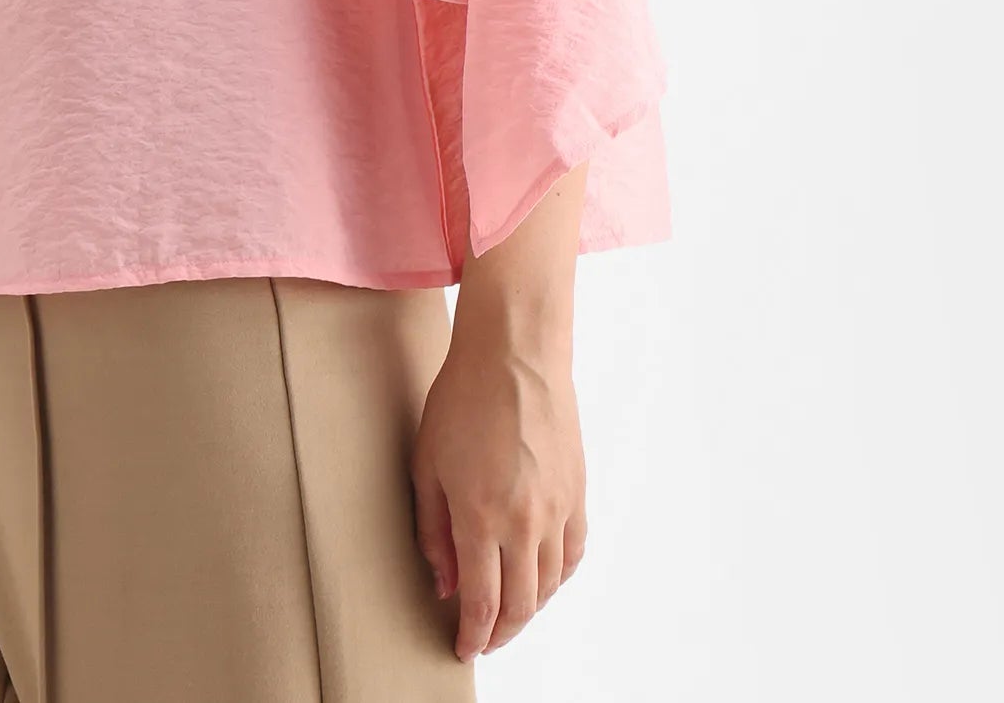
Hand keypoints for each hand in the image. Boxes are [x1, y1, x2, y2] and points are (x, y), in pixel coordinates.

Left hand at [410, 310, 586, 660]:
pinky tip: (542, 578)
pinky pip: (573, 553)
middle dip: (500, 633)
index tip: (463, 649)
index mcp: (481, 517)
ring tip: (508, 613)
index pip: (482, 602)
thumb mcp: (426, 464)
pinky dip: (557, 577)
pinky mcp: (577, 493)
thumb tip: (444, 583)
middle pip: (520, 605)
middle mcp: (524, 522)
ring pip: (549, 585)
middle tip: (483, 640)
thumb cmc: (462, 399)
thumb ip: (433, 531)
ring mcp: (556, 509)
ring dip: (529, 609)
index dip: (473, 636)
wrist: (514, 354)